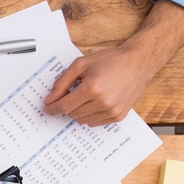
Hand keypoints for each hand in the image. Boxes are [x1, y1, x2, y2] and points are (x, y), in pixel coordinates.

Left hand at [42, 45, 156, 126]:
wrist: (137, 63)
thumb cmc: (110, 61)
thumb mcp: (81, 64)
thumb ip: (62, 82)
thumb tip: (50, 99)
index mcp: (92, 88)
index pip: (65, 106)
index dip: (52, 108)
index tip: (47, 108)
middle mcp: (103, 102)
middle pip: (72, 114)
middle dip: (67, 105)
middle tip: (71, 94)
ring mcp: (112, 111)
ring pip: (82, 120)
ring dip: (78, 110)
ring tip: (87, 95)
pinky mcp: (118, 116)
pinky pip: (94, 123)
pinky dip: (89, 115)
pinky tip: (95, 101)